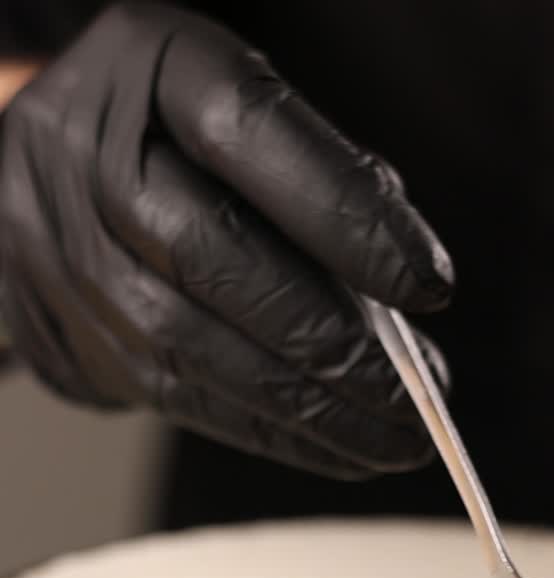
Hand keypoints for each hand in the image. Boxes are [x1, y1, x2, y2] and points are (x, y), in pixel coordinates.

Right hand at [0, 3, 452, 477]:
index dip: (344, 214)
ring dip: (313, 411)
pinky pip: (184, 401)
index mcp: (149, 70)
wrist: (37, 171)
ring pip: (197, 351)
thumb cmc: (171, 133)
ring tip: (396, 439)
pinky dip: (274, 434)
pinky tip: (340, 447)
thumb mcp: (239, 102)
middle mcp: (92, 163)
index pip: (249, 132)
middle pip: (215, 258)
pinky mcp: (81, 342)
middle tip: (417, 397)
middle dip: (332, 344)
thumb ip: (316, 170)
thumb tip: (400, 288)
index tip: (430, 285)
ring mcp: (73, 260)